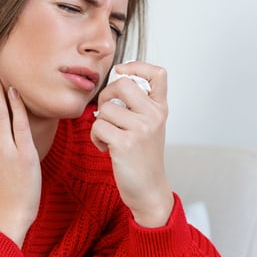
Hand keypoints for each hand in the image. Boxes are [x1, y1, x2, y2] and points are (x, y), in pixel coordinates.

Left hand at [91, 61, 174, 226]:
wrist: (149, 190)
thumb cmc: (143, 158)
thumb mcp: (149, 126)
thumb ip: (139, 105)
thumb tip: (115, 80)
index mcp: (161, 108)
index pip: (158, 73)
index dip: (137, 66)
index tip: (123, 72)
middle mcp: (154, 115)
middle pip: (122, 83)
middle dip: (106, 95)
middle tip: (107, 112)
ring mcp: (141, 129)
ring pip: (105, 108)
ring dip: (99, 123)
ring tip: (108, 137)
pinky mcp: (125, 143)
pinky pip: (97, 126)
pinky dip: (95, 137)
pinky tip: (105, 148)